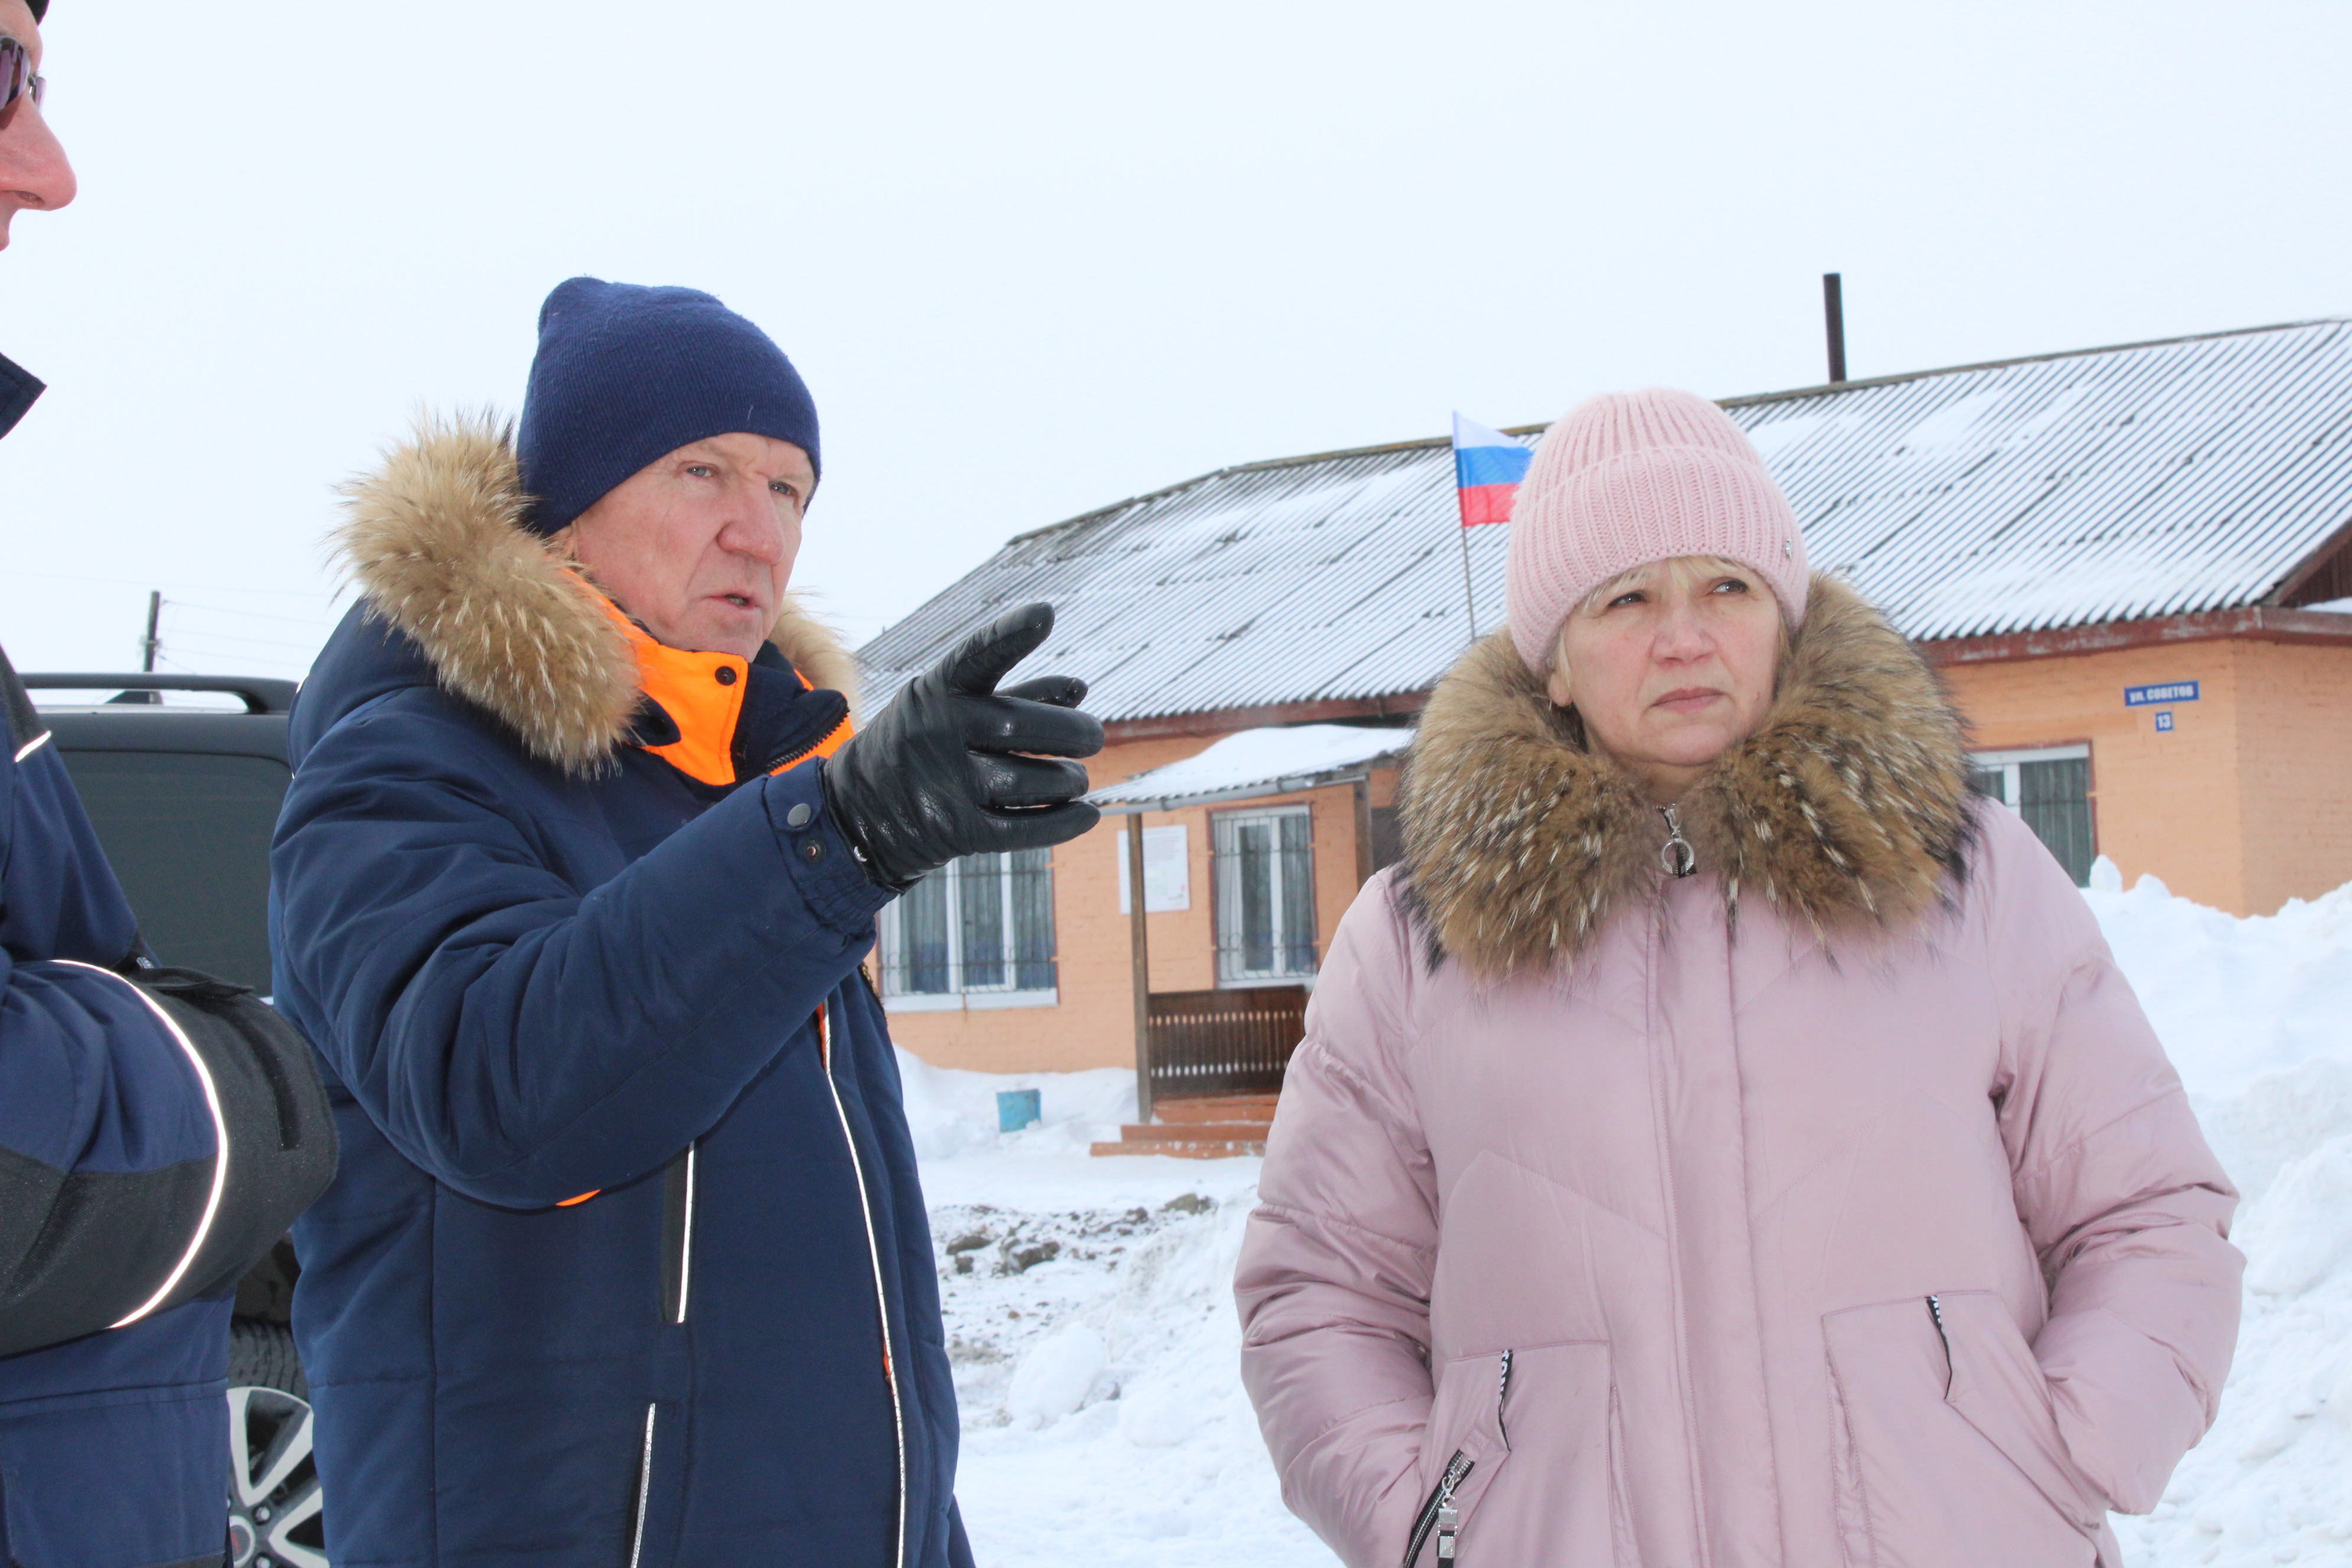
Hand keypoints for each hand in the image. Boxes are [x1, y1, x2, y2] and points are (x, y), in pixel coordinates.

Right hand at [821, 602, 1102, 890]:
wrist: (862, 811)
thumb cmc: (925, 743)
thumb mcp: (954, 706)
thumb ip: (1017, 694)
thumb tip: (1080, 689)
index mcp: (940, 691)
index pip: (977, 656)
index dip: (1011, 634)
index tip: (1045, 614)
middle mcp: (939, 732)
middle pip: (1022, 727)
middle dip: (1074, 733)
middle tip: (1093, 738)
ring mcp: (946, 784)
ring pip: (1033, 780)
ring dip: (1069, 780)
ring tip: (1073, 778)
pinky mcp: (957, 831)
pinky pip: (1025, 828)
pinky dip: (1065, 821)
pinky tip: (1085, 814)